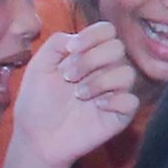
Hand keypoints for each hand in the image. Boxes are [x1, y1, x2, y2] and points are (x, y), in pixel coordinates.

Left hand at [8, 22, 139, 167]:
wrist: (36, 136)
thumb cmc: (37, 101)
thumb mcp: (40, 65)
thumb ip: (57, 42)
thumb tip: (78, 38)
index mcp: (89, 54)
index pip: (107, 31)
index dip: (92, 36)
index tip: (70, 50)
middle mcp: (106, 69)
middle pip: (118, 48)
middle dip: (90, 59)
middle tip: (68, 77)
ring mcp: (115, 92)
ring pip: (127, 73)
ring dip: (99, 81)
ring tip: (79, 95)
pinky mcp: (121, 115)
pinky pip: (131, 100)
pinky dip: (114, 100)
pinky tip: (96, 106)